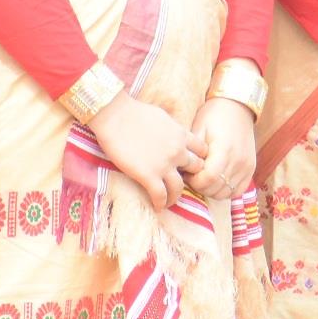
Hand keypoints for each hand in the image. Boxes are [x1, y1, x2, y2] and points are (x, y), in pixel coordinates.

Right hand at [91, 93, 202, 209]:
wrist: (115, 116)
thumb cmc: (133, 112)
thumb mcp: (162, 116)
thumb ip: (172, 129)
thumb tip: (171, 133)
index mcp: (181, 134)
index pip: (202, 151)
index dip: (197, 159)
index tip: (188, 165)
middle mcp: (178, 151)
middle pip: (196, 169)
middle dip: (190, 176)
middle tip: (179, 183)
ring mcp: (164, 165)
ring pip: (179, 188)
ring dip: (175, 196)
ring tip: (168, 201)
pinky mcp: (149, 175)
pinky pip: (160, 196)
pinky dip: (160, 203)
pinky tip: (157, 206)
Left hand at [188, 96, 256, 200]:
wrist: (237, 106)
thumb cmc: (213, 115)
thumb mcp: (199, 129)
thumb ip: (192, 152)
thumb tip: (182, 170)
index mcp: (224, 150)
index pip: (207, 179)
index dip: (193, 181)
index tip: (187, 173)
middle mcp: (239, 161)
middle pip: (216, 189)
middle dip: (201, 186)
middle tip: (193, 175)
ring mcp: (247, 166)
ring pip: (226, 193)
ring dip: (212, 190)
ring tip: (204, 177)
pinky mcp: (251, 168)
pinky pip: (238, 191)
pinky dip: (226, 190)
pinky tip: (217, 180)